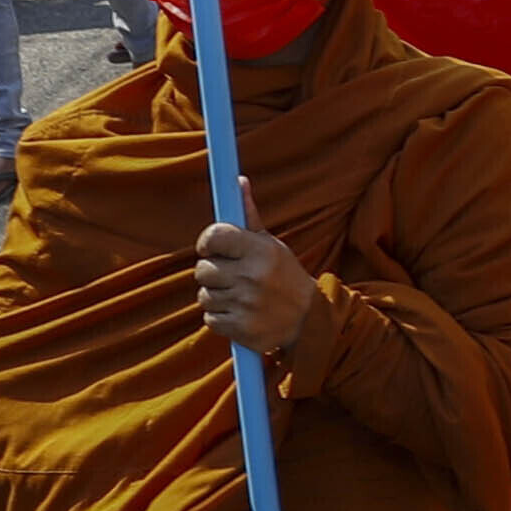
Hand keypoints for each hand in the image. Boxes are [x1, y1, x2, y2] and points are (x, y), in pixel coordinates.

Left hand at [190, 219, 314, 357]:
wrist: (309, 320)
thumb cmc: (285, 276)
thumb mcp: (272, 245)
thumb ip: (249, 216)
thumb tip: (238, 182)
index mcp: (260, 251)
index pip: (214, 236)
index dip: (206, 242)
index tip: (210, 249)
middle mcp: (252, 276)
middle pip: (202, 270)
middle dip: (212, 273)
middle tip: (230, 276)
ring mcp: (245, 304)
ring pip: (204, 296)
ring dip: (216, 297)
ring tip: (238, 296)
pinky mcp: (240, 328)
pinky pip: (210, 318)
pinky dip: (220, 317)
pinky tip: (239, 313)